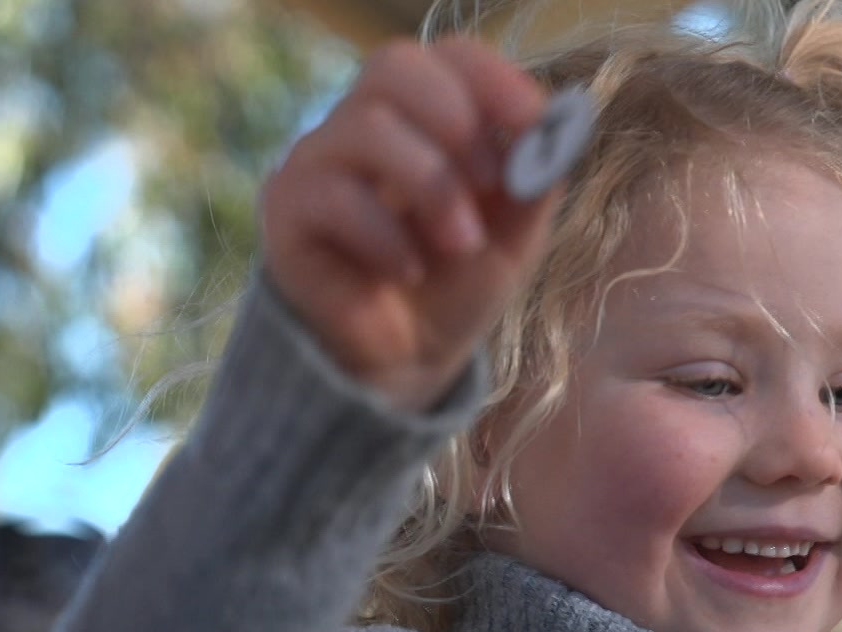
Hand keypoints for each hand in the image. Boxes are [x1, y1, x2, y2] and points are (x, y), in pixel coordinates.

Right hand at [261, 38, 553, 411]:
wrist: (405, 364)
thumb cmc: (456, 287)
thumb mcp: (515, 234)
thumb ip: (534, 181)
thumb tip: (554, 131)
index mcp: (424, 117)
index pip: (448, 57)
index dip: (493, 78)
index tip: (533, 120)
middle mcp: (363, 124)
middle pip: (395, 68)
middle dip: (456, 122)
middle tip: (491, 182)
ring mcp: (319, 162)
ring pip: (366, 127)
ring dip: (431, 185)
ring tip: (460, 243)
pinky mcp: (287, 209)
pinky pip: (333, 194)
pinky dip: (387, 235)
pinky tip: (408, 271)